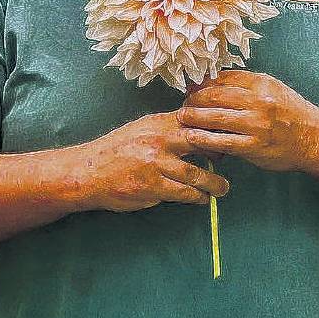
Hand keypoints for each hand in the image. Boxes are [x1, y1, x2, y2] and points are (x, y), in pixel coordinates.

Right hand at [71, 112, 229, 212]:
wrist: (87, 171)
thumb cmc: (117, 150)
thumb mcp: (141, 129)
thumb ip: (166, 126)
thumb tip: (195, 126)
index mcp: (157, 123)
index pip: (195, 119)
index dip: (215, 126)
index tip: (230, 132)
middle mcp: (158, 140)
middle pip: (201, 142)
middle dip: (220, 152)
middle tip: (231, 159)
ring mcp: (155, 163)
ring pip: (196, 173)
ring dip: (213, 183)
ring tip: (223, 188)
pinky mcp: (151, 186)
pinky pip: (183, 193)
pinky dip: (197, 197)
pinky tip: (202, 198)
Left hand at [177, 71, 318, 171]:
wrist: (314, 139)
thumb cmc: (289, 112)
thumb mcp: (272, 88)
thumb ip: (245, 84)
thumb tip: (212, 80)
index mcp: (262, 83)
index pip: (223, 78)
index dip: (203, 83)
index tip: (191, 88)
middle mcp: (259, 101)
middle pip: (215, 96)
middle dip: (194, 99)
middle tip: (183, 103)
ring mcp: (257, 125)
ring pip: (215, 117)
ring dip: (194, 117)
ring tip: (182, 117)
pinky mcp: (254, 147)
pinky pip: (222, 141)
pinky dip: (204, 139)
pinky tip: (192, 137)